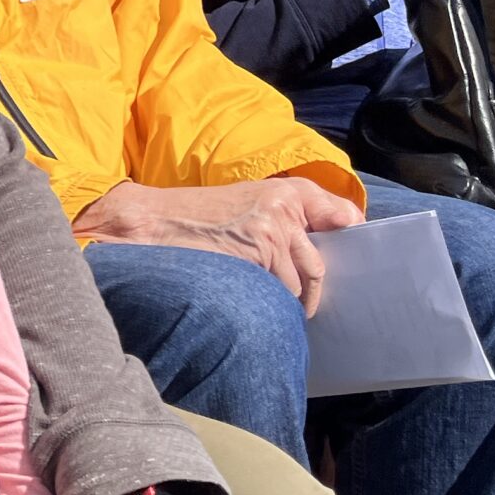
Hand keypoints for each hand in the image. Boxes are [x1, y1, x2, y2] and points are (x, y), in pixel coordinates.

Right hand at [74, 179, 359, 315]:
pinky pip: (277, 293)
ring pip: (297, 285)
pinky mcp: (258, 250)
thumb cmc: (196, 219)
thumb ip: (291, 219)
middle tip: (293, 303)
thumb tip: (344, 229)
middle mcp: (285, 205)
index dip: (344, 240)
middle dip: (306, 290)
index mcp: (287, 191)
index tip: (344, 255)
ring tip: (252, 296)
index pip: (341, 216)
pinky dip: (264, 303)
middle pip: (318, 265)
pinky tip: (244, 297)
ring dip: (280, 299)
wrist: (150, 223)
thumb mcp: (248, 206)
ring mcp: (273, 228)